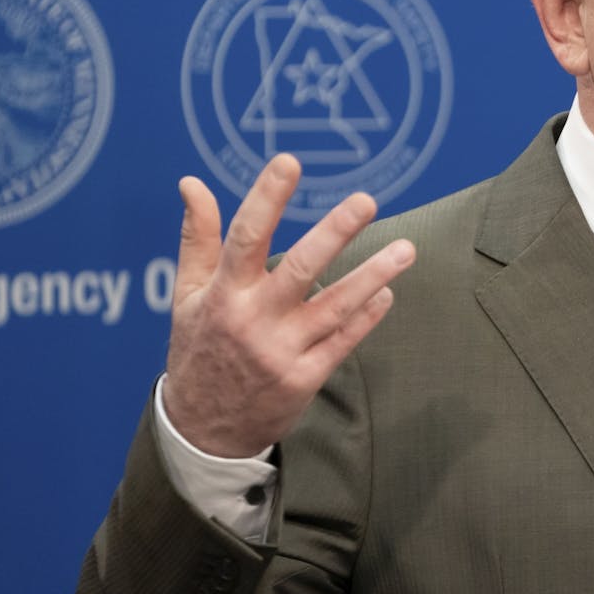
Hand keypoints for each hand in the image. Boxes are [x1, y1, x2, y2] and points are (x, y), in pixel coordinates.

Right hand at [161, 154, 414, 457]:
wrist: (201, 432)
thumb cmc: (199, 349)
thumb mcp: (187, 295)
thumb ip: (198, 238)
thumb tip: (192, 183)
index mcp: (222, 294)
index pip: (244, 237)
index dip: (266, 198)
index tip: (289, 162)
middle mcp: (253, 320)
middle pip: (300, 269)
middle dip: (335, 233)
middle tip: (367, 200)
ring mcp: (282, 351)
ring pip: (335, 307)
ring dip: (373, 276)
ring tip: (406, 248)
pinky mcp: (305, 378)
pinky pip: (344, 340)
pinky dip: (367, 315)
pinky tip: (388, 292)